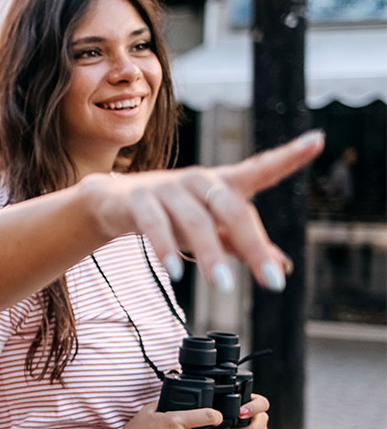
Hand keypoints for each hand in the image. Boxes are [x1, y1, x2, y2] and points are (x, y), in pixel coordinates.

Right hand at [84, 130, 322, 290]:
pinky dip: (166, 249)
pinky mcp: (138, 200)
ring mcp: (166, 188)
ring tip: (223, 287)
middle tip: (273, 281)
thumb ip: (243, 245)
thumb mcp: (210, 230)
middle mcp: (198, 181)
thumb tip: (283, 266)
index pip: (260, 168)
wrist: (112, 203)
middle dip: (253, 244)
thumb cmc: (170, 214)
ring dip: (209, 255)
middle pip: (231, 208)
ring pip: (195, 221)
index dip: (288, 155)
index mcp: (222, 184)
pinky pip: (155, 225)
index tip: (316, 140)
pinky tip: (175, 273)